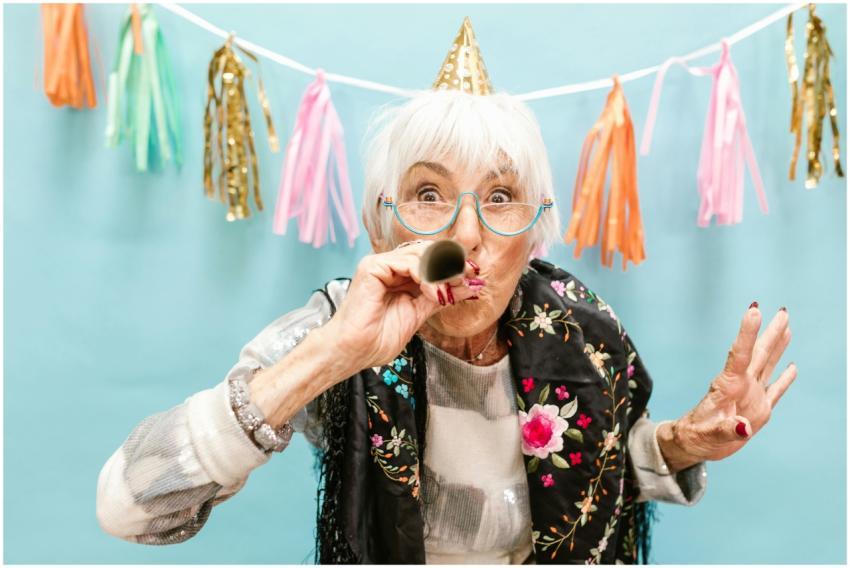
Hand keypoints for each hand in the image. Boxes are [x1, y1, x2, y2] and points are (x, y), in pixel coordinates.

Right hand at [325, 240, 482, 372]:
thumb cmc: (376, 339)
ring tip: (447, 291)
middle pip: (427, 251)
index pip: (430, 259)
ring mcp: (380, 265)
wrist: (353, 352)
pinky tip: (430, 292)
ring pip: (420, 254)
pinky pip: (406, 261)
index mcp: (398, 276)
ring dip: (440, 272)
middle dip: (450, 264)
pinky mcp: (373, 267)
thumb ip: (438, 298)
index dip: (452, 265)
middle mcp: (388, 266)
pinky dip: (425, 275)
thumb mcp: (418, 314)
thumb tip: (467, 287)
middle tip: (466, 278)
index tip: (473, 276)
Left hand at [663, 304, 797, 465]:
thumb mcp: (708, 435)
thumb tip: (744, 428)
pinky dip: (785, 378)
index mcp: (727, 387)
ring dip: (777, 346)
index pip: (739, 355)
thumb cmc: (696, 437)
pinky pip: (775, 389)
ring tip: (786, 325)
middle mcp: (741, 386)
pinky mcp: (758, 409)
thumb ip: (726, 430)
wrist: (695, 445)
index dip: (747, 333)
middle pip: (758, 355)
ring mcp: (751, 396)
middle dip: (770, 333)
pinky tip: (791, 366)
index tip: (754, 311)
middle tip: (783, 312)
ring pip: (767, 365)